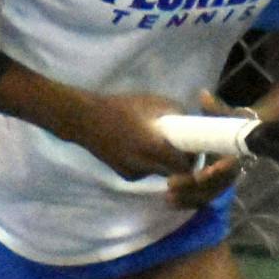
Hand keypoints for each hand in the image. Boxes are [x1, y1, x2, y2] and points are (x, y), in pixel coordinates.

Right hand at [59, 91, 198, 180]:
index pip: (182, 165)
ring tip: (159, 145)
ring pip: (160, 173)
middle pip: (173, 173)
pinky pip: (146, 172)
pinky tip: (140, 149)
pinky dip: (149, 163)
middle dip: (181, 164)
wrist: (85, 120)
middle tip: (183, 150)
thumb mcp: (152, 102)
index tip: (194, 149)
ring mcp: (133, 173)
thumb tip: (191, 121)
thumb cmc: (120, 107)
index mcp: (151, 146)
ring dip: (164, 163)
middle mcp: (143, 165)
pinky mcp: (126, 176)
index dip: (191, 159)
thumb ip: (175, 112)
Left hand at [163, 90, 251, 210]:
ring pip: (207, 196)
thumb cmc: (231, 122)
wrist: (238, 136)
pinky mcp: (211, 188)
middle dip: (194, 188)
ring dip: (187, 198)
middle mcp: (231, 172)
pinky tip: (169, 202)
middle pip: (215, 186)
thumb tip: (203, 95)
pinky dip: (186, 202)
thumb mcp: (225, 113)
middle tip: (170, 184)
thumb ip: (215, 108)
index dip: (218, 172)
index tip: (202, 173)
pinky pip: (201, 200)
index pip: (230, 167)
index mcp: (236, 154)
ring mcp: (221, 182)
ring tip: (166, 197)